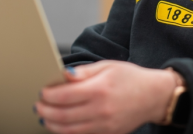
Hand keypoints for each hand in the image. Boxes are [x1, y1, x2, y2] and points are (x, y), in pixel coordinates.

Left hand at [35, 60, 177, 133]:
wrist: (154, 96)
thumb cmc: (131, 78)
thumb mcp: (108, 66)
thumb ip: (83, 72)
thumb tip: (63, 75)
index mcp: (100, 89)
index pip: (65, 96)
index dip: (48, 95)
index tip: (41, 92)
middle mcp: (101, 110)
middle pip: (63, 115)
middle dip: (46, 111)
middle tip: (38, 105)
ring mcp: (105, 125)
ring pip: (70, 130)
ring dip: (52, 124)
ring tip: (45, 116)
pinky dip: (67, 132)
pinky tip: (60, 125)